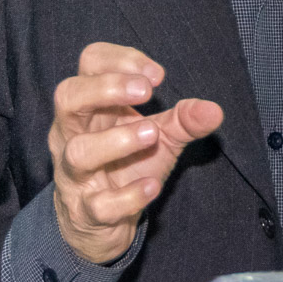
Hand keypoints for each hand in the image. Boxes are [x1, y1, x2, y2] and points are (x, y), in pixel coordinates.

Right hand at [48, 41, 223, 262]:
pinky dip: (128, 195)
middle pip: (68, 96)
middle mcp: (71, 134)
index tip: (157, 76)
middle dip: (106, 88)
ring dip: (117, 141)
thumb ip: (185, 120)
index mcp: (89, 106)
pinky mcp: (84, 211)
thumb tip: (214, 111)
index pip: (90, 63)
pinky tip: (152, 185)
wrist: (103, 222)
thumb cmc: (127, 164)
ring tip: (152, 134)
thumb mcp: (160, 136)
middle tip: (146, 92)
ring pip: (78, 152)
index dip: (119, 60)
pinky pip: (98, 204)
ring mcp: (73, 174)